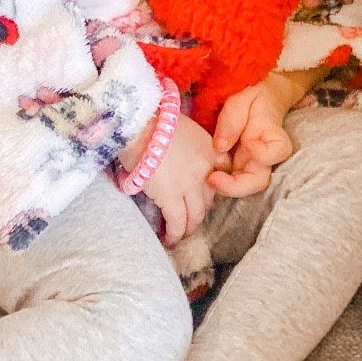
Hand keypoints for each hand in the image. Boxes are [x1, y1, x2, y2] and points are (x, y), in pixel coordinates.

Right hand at [128, 111, 218, 247]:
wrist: (139, 122)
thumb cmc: (152, 120)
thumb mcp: (180, 128)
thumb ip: (184, 146)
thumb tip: (171, 160)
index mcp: (209, 149)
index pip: (222, 174)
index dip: (211, 187)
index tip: (201, 196)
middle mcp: (206, 168)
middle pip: (209, 198)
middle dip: (199, 210)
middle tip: (189, 219)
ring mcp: (190, 184)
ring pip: (196, 214)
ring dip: (189, 227)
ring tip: (180, 235)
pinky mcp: (171, 196)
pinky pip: (177, 222)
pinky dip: (175, 234)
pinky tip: (169, 240)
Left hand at [210, 71, 311, 197]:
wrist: (255, 97)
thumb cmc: (251, 95)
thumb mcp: (241, 98)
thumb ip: (232, 121)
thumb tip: (219, 146)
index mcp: (272, 135)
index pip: (279, 151)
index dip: (265, 154)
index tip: (248, 144)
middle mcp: (264, 154)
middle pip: (259, 181)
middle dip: (236, 186)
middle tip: (213, 178)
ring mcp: (251, 163)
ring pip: (244, 186)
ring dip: (226, 188)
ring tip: (207, 178)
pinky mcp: (238, 166)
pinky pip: (231, 181)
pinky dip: (219, 183)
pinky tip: (206, 175)